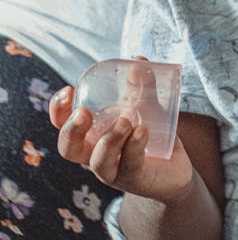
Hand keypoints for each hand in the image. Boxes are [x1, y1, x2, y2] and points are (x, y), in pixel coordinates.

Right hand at [50, 76, 192, 202]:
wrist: (176, 168)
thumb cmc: (151, 137)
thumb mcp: (147, 108)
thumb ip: (143, 86)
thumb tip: (138, 61)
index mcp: (91, 136)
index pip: (63, 126)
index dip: (58, 110)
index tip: (68, 90)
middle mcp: (95, 154)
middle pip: (69, 149)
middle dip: (72, 130)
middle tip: (83, 112)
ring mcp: (114, 170)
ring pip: (98, 162)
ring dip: (109, 139)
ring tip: (125, 120)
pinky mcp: (135, 179)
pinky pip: (129, 165)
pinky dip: (134, 147)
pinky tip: (142, 131)